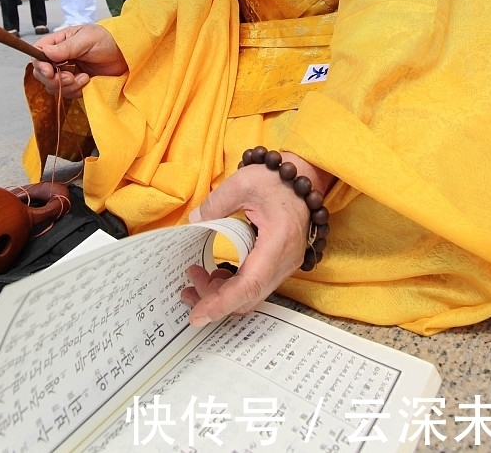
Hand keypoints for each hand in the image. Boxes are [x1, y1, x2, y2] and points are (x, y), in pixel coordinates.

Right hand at [32, 25, 128, 99]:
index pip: (38, 54)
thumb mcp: (86, 39)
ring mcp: (67, 72)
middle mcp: (60, 58)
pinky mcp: (76, 83)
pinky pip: (67, 93)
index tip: (49, 71)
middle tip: (70, 77)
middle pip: (41, 73)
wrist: (126, 55)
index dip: (39, 64)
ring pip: (53, 86)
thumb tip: (46, 52)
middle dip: (53, 79)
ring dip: (67, 86)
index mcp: (59, 43)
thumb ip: (66, 47)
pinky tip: (88, 81)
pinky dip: (76, 90)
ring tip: (84, 77)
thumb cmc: (107, 40)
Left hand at [180, 162, 313, 327]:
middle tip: (188, 288)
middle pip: (249, 296)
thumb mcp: (242, 183)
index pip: (249, 285)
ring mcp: (286, 264)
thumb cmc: (275, 179)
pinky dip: (234, 285)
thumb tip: (194, 221)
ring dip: (223, 293)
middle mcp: (286, 260)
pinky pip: (256, 284)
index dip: (222, 303)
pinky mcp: (281, 263)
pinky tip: (216, 274)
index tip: (198, 315)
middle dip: (215, 299)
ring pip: (252, 294)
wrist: (302, 176)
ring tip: (197, 278)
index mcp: (278, 241)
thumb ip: (215, 204)